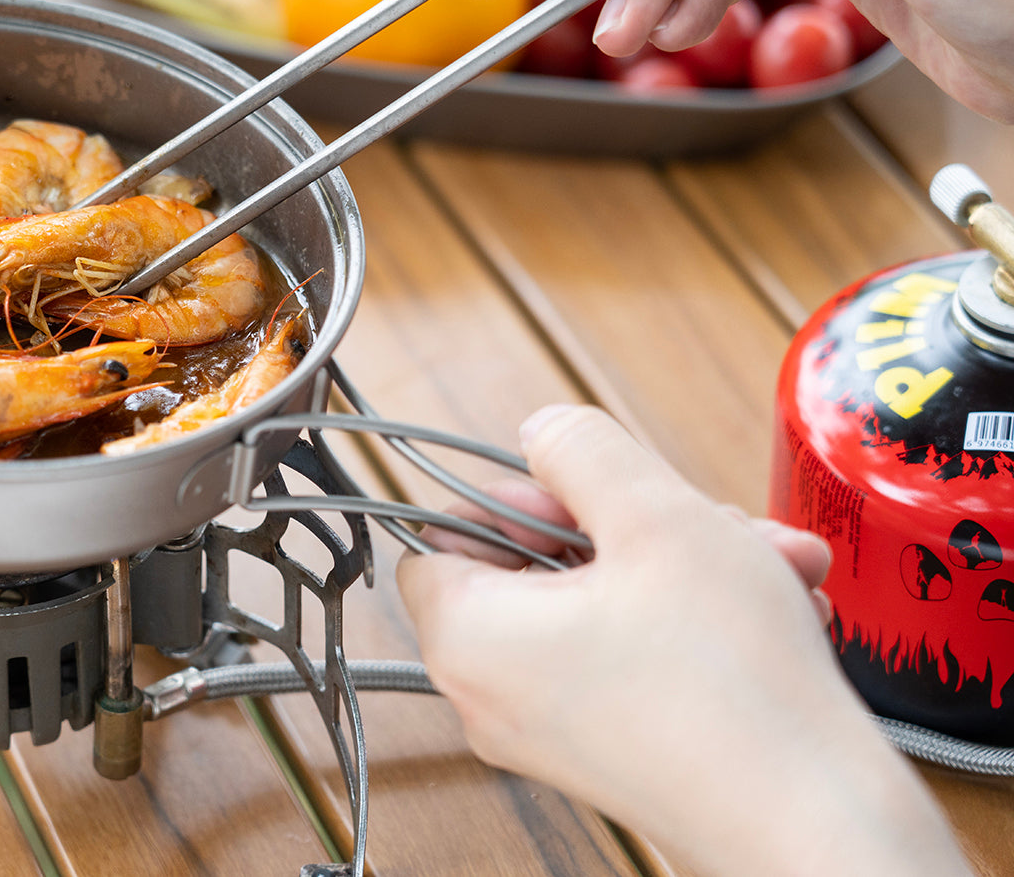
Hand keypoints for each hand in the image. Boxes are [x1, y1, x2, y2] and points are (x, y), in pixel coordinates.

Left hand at [397, 405, 970, 876]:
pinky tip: (778, 605)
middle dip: (632, 521)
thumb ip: (582, 450)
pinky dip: (697, 619)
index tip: (582, 490)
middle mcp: (495, 695)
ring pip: (604, 602)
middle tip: (702, 514)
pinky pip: (635, 654)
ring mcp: (555, 730)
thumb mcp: (653, 515)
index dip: (513, 495)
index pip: (440, 535)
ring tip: (768, 561)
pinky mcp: (615, 751)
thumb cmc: (731, 688)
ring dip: (685, 563)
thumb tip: (544, 434)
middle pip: (536, 564)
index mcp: (468, 638)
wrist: (818, 824)